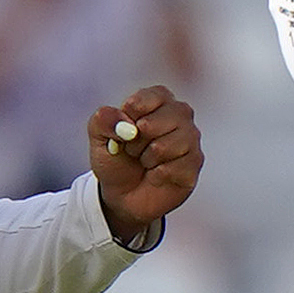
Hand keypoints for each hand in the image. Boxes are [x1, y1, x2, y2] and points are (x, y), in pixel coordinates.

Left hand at [88, 84, 202, 241]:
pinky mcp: (195, 162)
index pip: (147, 98)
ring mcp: (190, 138)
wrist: (124, 195)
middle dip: (137, 141)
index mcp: (158, 99)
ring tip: (145, 162)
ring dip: (147, 159)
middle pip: (158, 121)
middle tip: (133, 150)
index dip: (130, 116)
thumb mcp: (99, 137)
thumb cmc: (117, 159)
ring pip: (166, 146)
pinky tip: (156, 174)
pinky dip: (158, 175)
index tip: (122, 129)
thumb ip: (103, 120)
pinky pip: (175, 167)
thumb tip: (124, 122)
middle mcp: (179, 114)